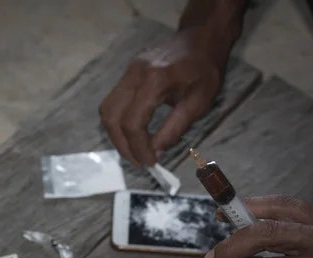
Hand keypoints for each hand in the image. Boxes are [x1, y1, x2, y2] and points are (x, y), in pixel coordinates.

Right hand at [98, 28, 227, 166]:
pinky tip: (134, 133)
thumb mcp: (198, 103)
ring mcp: (127, 72)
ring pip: (107, 110)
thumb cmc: (205, 70)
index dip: (137, 147)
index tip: (150, 162)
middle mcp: (134, 74)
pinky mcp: (126, 74)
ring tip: (134, 150)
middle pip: (111, 117)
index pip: (133, 122)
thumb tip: (155, 151)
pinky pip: (113, 102)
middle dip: (122, 145)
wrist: (201, 38)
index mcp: (154, 80)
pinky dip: (119, 122)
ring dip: (116, 135)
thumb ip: (174, 129)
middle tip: (139, 161)